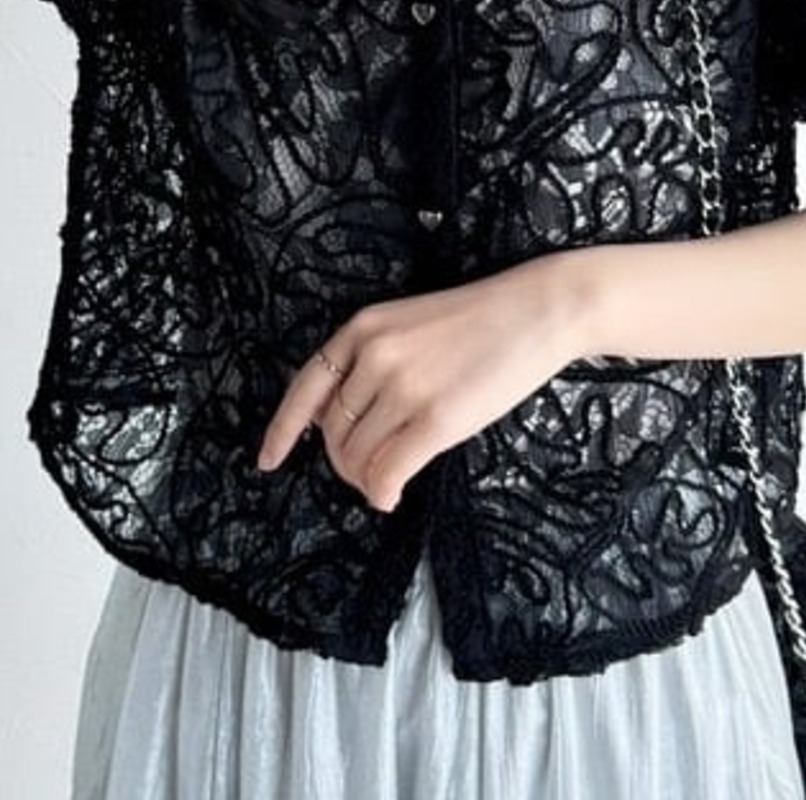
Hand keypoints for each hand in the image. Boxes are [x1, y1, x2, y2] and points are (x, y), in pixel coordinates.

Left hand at [256, 256, 582, 511]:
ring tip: (391, 476)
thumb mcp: (407, 324)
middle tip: (373, 468)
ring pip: (358, 458)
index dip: (283, 431)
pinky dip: (384, 493)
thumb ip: (368, 361)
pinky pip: (387, 473)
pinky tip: (395, 495)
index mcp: (362, 328)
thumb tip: (334, 422)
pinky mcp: (435, 419)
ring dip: (368, 478)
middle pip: (333, 434)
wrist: (535, 310)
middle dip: (345, 462)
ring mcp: (403, 387)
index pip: (306, 388)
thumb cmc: (478, 320)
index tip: (269, 461)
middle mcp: (374, 356)